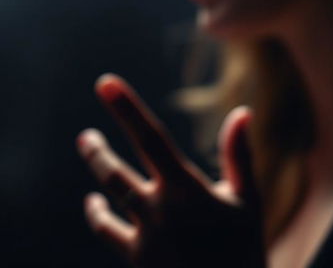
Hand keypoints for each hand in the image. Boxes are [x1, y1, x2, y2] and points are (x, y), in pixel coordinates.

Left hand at [76, 73, 265, 267]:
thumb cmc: (243, 251)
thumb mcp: (247, 202)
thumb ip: (239, 156)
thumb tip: (242, 111)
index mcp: (188, 189)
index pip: (151, 137)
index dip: (126, 107)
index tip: (105, 82)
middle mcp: (161, 209)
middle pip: (116, 170)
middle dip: (96, 149)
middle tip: (85, 135)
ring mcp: (146, 235)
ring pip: (111, 192)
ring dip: (97, 165)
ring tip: (87, 143)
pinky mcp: (137, 258)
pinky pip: (107, 231)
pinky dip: (97, 214)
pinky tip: (94, 202)